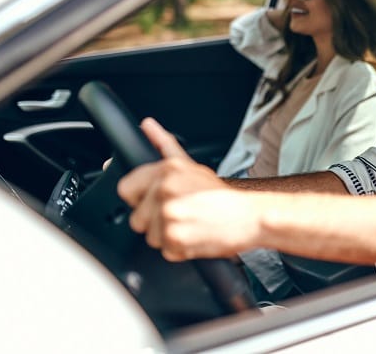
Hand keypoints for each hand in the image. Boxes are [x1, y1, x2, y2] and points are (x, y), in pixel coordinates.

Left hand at [117, 118, 258, 260]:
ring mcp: (169, 214)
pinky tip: (195, 237)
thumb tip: (147, 125)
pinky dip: (180, 250)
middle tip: (182, 214)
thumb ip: (164, 145)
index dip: (140, 199)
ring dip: (169, 237)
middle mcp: (165, 189)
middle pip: (137, 218)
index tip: (157, 202)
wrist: (251, 216)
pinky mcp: (175, 238)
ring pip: (150, 237)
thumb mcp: (191, 165)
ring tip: (191, 225)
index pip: (125, 189)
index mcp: (167, 169)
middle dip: (156, 222)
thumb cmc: (222, 195)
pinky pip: (165, 251)